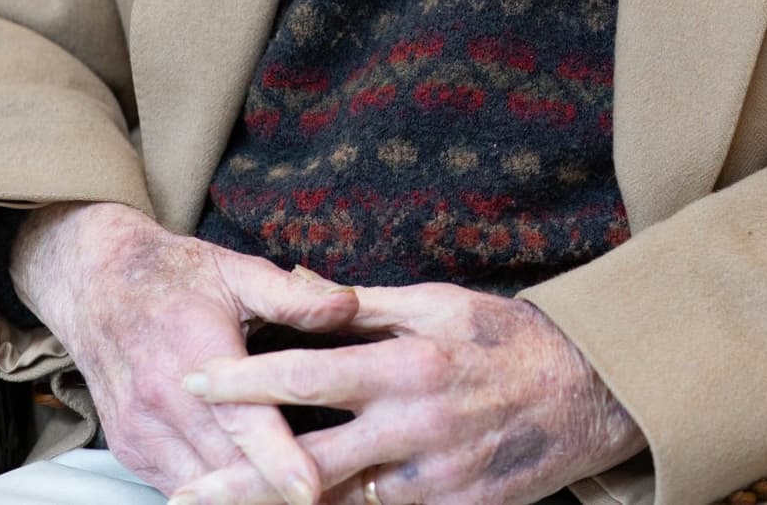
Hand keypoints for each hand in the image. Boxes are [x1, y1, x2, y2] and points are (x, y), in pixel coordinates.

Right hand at [10, 202, 358, 503]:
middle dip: (274, 489)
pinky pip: (178, 487)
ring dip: (246, 498)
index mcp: (196, 350)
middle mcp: (162, 400)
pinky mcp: (131, 450)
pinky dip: (215, 496)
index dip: (278, 459)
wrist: (99, 284)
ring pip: (200, 489)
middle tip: (333, 490)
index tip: (310, 490)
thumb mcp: (238, 270)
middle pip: (225, 467)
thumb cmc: (177, 275)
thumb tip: (348, 306)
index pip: (242, 420)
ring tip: (298, 497)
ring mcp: (141, 431)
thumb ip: (294, 295)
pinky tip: (254, 492)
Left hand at [171, 281, 646, 504]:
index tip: (195, 380)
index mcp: (407, 366)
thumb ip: (363, 302)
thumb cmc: (504, 337)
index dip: (248, 381)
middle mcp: (413, 429)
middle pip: (310, 463)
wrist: (585, 393)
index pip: (310, 375)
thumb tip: (297, 282)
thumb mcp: (438, 302)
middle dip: (240, 480)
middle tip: (181, 488)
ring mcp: (430, 482)